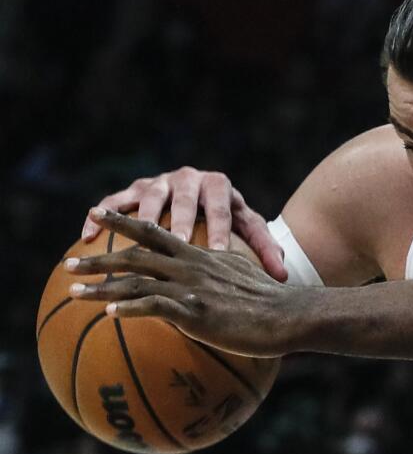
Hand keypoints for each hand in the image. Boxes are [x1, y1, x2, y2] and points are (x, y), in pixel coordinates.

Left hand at [67, 209, 300, 357]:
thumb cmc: (270, 304)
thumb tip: (199, 294)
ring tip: (73, 294)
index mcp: (201, 256)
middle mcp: (192, 265)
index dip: (124, 222)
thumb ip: (216, 281)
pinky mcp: (196, 310)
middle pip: (135, 254)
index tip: (97, 213)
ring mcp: (192, 287)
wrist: (290, 314)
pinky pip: (153, 306)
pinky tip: (109, 316)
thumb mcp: (240, 282)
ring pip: (136, 280)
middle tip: (68, 264)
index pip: (156, 232)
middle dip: (98, 258)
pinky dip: (128, 309)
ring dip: (100, 287)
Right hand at [81, 167, 287, 281]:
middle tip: (176, 245)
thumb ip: (265, 250)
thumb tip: (284, 275)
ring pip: (146, 198)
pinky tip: (87, 237)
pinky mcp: (134, 189)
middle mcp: (187, 178)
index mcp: (218, 185)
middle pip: (181, 199)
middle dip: (179, 222)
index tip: (217, 252)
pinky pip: (114, 201)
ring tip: (127, 242)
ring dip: (137, 219)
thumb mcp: (247, 231)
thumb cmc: (229, 221)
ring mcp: (158, 181)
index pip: (219, 207)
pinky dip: (101, 217)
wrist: (203, 197)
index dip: (218, 228)